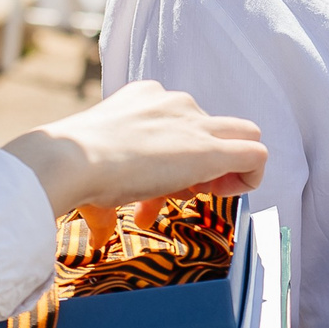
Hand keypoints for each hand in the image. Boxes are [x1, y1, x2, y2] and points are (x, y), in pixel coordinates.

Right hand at [1, 80, 266, 219]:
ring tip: (193, 195)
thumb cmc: (73, 168)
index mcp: (144, 98)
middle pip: (208, 128)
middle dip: (200, 160)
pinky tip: (223, 195)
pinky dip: (250, 175)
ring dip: (223, 168)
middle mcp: (173, 101)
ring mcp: (194, 122)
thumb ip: (106, 195)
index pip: (176, 124)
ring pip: (239, 135)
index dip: (172, 159)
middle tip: (178, 191)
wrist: (73, 159)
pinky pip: (255, 153)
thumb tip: (100, 229)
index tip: (154, 186)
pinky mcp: (210, 149)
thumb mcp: (95, 171)